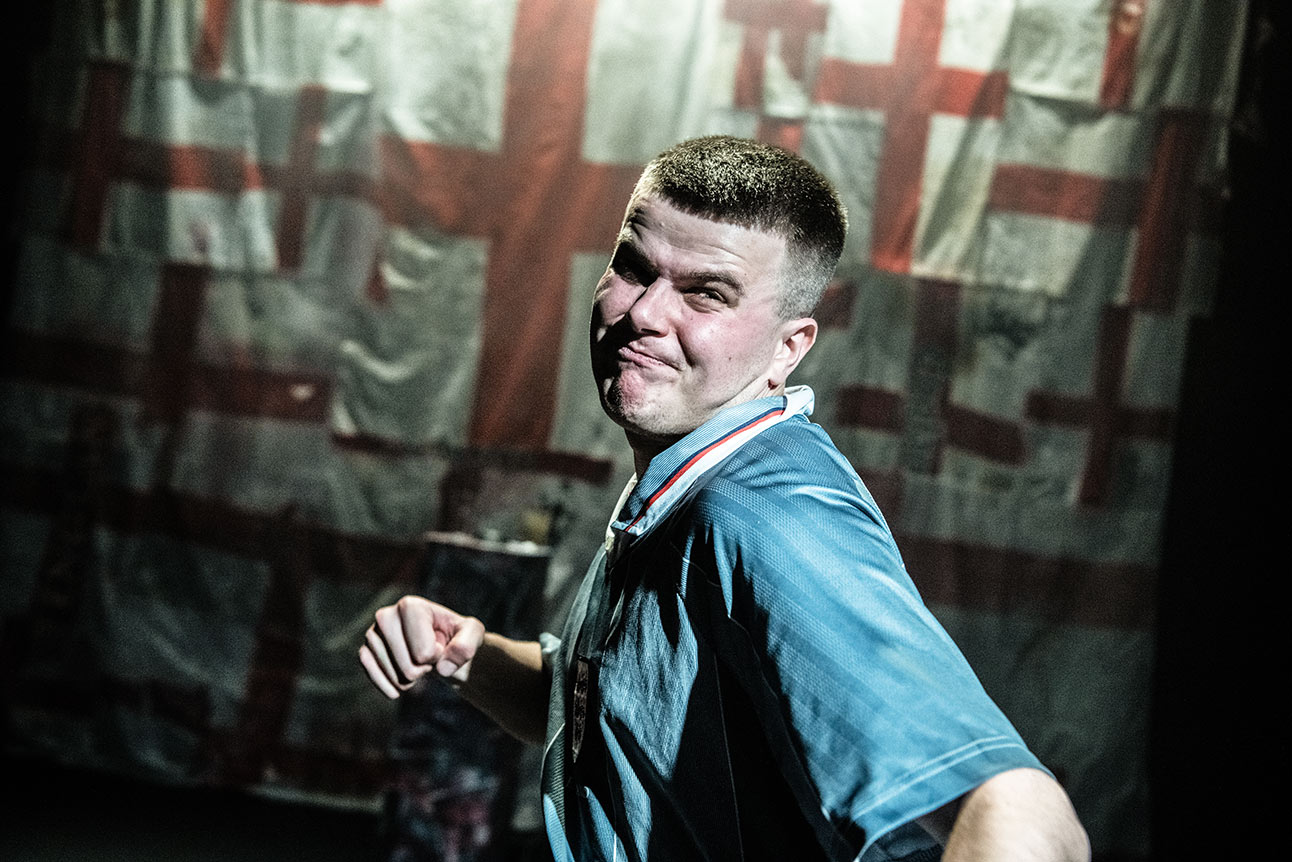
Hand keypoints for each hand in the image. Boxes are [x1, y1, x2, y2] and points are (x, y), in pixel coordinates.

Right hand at [359, 595, 484, 698]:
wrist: (443, 648)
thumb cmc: (457, 637)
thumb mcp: (473, 635)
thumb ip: (467, 645)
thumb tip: (444, 667)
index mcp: (410, 605)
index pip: (423, 652)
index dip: (437, 656)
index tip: (440, 645)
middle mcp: (386, 615)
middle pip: (407, 666)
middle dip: (423, 670)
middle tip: (429, 657)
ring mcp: (373, 634)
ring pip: (392, 674)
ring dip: (410, 680)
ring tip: (417, 664)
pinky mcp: (366, 651)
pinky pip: (371, 675)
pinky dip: (388, 686)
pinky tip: (398, 689)